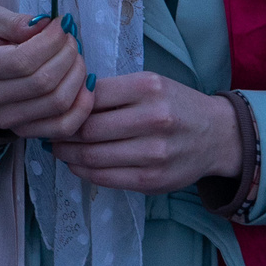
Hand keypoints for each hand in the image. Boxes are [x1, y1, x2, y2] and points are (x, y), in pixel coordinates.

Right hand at [0, 6, 94, 139]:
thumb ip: (14, 21)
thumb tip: (43, 25)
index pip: (22, 60)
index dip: (50, 41)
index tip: (61, 24)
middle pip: (43, 82)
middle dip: (67, 55)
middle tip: (70, 38)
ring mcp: (5, 120)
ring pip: (57, 103)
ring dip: (77, 75)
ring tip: (75, 57)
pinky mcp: (24, 132)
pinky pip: (63, 127)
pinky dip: (82, 106)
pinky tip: (84, 84)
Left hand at [55, 73, 242, 193]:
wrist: (216, 136)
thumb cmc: (175, 105)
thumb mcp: (149, 85)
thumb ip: (111, 92)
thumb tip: (63, 101)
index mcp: (148, 87)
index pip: (89, 95)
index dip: (65, 103)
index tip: (54, 106)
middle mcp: (152, 118)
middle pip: (87, 128)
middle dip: (60, 132)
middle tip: (48, 131)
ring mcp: (153, 152)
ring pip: (92, 156)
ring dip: (67, 154)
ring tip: (59, 148)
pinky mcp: (152, 180)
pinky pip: (105, 177)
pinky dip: (83, 171)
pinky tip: (77, 164)